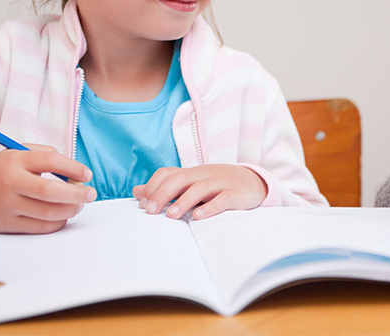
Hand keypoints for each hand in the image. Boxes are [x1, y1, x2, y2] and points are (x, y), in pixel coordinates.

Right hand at [0, 144, 95, 233]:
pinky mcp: (8, 224)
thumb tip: (74, 170)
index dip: (74, 167)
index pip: (50, 161)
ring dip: (71, 209)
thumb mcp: (17, 153)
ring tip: (79, 204)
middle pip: (51, 191)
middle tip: (90, 194)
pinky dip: (57, 222)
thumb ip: (45, 155)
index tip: (87, 174)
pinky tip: (63, 215)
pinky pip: (40, 227)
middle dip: (77, 194)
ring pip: (48, 212)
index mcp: (14, 161)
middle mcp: (11, 183)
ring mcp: (8, 206)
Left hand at [132, 164, 268, 219]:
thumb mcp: (191, 184)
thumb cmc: (217, 185)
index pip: (167, 173)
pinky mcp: (235, 194)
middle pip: (180, 179)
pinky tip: (199, 217)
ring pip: (200, 188)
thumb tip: (136, 191)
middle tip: (152, 211)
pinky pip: (223, 198)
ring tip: (172, 215)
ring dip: (184, 201)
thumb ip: (165, 188)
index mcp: (191, 173)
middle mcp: (204, 175)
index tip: (143, 204)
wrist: (253, 181)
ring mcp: (220, 183)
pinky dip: (210, 207)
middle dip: (163, 194)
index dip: (153, 186)